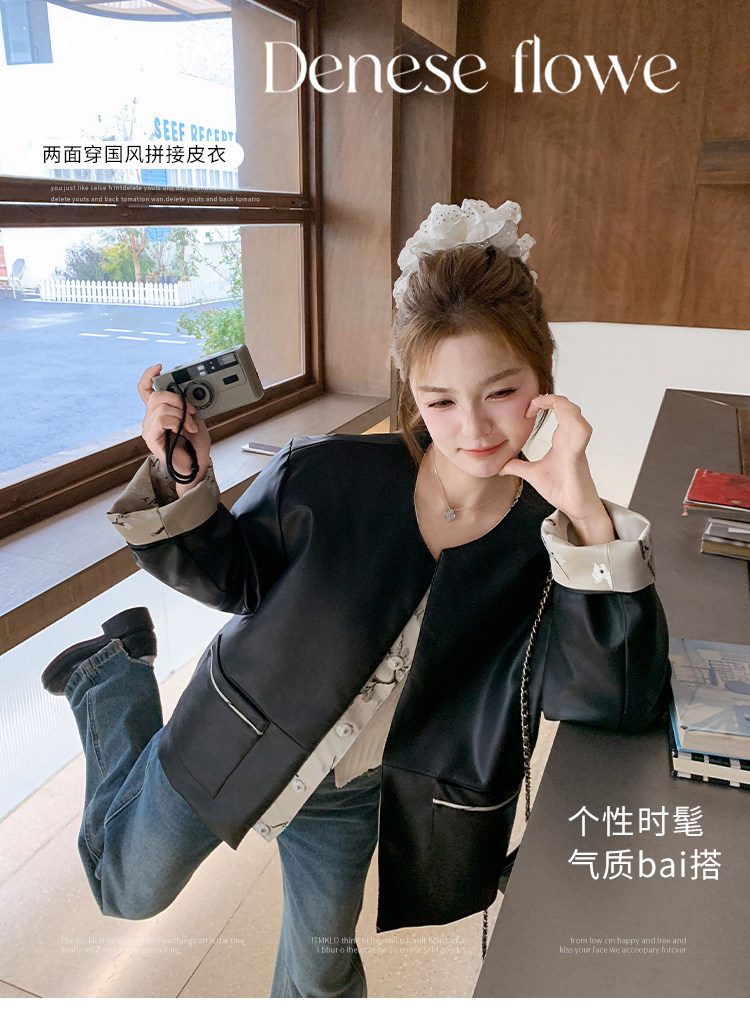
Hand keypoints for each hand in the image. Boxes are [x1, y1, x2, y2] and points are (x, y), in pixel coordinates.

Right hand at [138, 365, 210, 493]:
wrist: (197, 465)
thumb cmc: (195, 444)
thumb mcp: (193, 417)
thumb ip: (186, 403)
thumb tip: (186, 390)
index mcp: (159, 412)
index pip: (146, 390)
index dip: (149, 376)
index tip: (160, 367)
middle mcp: (150, 419)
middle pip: (155, 395)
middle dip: (177, 399)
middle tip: (191, 411)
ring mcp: (149, 429)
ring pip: (160, 406)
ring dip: (180, 413)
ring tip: (190, 425)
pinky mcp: (152, 439)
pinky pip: (161, 419)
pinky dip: (176, 421)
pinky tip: (183, 430)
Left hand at [499, 394, 614, 544]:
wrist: (575, 508)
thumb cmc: (561, 489)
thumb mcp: (531, 474)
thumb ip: (517, 467)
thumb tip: (500, 466)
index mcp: (562, 438)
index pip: (558, 409)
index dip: (543, 403)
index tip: (526, 411)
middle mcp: (571, 437)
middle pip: (568, 405)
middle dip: (551, 398)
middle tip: (531, 405)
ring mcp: (576, 444)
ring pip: (576, 413)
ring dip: (563, 404)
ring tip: (546, 404)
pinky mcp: (579, 454)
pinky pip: (582, 431)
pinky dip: (574, 421)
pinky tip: (562, 419)